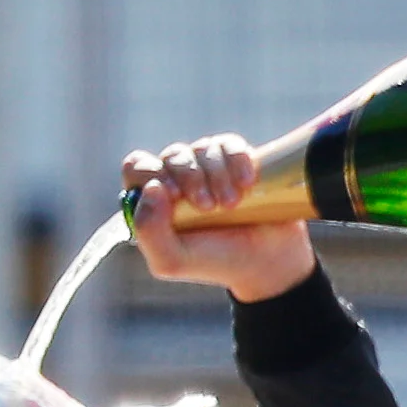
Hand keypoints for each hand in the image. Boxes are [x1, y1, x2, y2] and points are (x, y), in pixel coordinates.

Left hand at [123, 135, 316, 303]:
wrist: (268, 262)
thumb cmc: (216, 262)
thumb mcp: (171, 261)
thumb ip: (148, 231)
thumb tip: (152, 187)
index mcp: (155, 199)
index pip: (137, 167)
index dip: (151, 172)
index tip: (174, 195)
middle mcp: (179, 179)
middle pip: (173, 155)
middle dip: (190, 178)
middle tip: (209, 207)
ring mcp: (208, 167)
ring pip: (202, 149)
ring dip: (217, 176)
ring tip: (232, 205)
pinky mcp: (236, 161)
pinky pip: (230, 145)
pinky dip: (237, 160)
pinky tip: (247, 184)